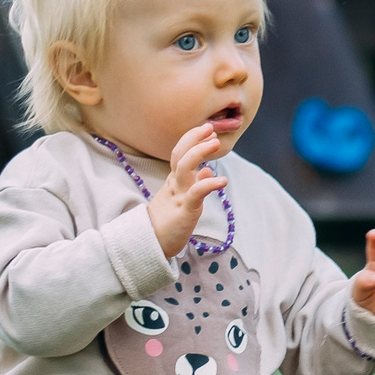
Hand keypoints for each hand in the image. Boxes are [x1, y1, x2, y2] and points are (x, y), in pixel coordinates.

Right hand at [144, 122, 230, 256]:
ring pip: (184, 168)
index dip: (191, 139)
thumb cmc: (168, 223)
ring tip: (214, 144)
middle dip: (194, 138)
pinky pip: (196, 193)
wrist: (151, 245)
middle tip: (210, 128)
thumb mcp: (182, 200)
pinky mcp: (184, 210)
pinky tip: (222, 180)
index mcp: (173, 182)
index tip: (206, 129)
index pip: (179, 153)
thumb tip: (206, 171)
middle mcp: (174, 185)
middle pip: (179, 154)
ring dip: (199, 152)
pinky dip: (209, 184)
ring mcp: (178, 196)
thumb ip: (195, 184)